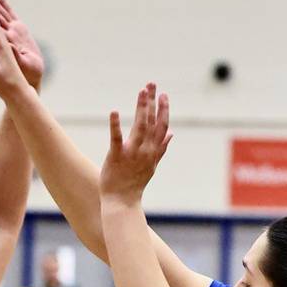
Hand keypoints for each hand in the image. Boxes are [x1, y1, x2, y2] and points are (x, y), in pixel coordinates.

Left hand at [100, 83, 171, 203]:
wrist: (122, 202)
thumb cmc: (135, 184)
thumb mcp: (152, 165)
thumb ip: (162, 148)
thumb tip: (171, 134)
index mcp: (153, 152)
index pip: (162, 127)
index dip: (163, 110)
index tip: (164, 94)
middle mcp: (145, 151)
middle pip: (151, 122)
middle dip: (153, 102)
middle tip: (152, 84)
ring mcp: (132, 154)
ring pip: (139, 127)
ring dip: (141, 108)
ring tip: (142, 92)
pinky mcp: (116, 157)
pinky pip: (116, 139)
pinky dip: (116, 125)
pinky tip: (114, 111)